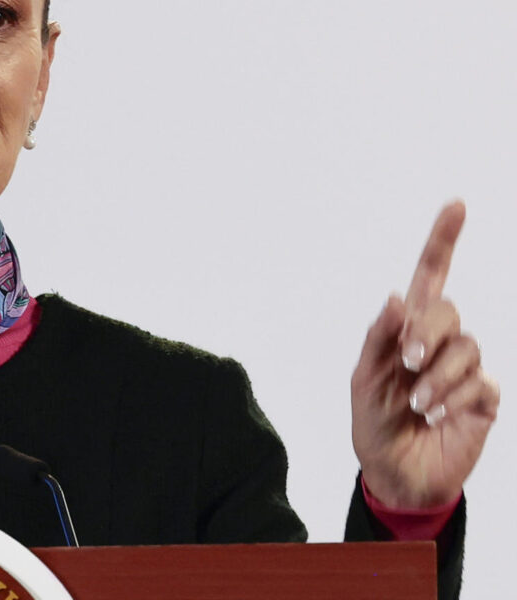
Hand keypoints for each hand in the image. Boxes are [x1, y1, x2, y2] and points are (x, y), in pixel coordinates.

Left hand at [351, 201, 499, 508]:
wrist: (394, 473)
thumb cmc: (374, 424)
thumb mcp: (363, 380)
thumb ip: (379, 339)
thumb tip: (395, 297)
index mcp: (407, 331)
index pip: (429, 278)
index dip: (442, 241)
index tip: (455, 205)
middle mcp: (439, 343)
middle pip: (448, 309)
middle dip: (428, 331)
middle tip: (408, 361)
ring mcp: (464, 370)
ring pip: (466, 347)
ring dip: (437, 376)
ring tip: (417, 404)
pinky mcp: (483, 398)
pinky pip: (479, 382)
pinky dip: (453, 398)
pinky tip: (436, 415)